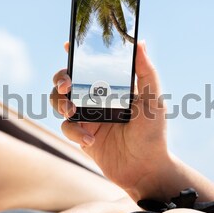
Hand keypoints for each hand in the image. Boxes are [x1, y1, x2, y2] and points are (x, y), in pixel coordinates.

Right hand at [51, 41, 172, 200]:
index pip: (91, 66)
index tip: (69, 45)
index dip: (76, 55)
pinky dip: (75, 133)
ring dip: (60, 104)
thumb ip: (146, 72)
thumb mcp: (153, 101)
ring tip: (72, 112)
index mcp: (112, 87)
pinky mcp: (81, 136)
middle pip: (68, 82)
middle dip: (61, 79)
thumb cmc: (153, 133)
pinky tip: (91, 141)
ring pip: (60, 103)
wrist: (145, 170)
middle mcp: (96, 99)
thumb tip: (140, 42)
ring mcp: (87, 118)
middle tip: (66, 85)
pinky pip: (67, 128)